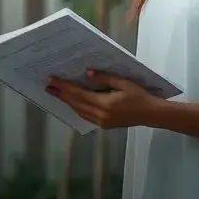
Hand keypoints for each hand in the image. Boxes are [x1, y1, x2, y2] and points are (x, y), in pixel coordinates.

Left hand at [45, 69, 160, 129]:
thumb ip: (104, 78)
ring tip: (55, 93)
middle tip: (47, 86)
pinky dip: (76, 107)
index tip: (52, 80)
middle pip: (75, 104)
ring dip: (67, 102)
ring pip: (79, 111)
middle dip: (61, 94)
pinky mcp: (104, 124)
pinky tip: (71, 102)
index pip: (78, 94)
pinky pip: (85, 115)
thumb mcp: (123, 83)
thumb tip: (87, 73)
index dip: (64, 87)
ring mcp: (101, 122)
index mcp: (104, 104)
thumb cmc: (139, 96)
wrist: (151, 114)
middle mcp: (99, 115)